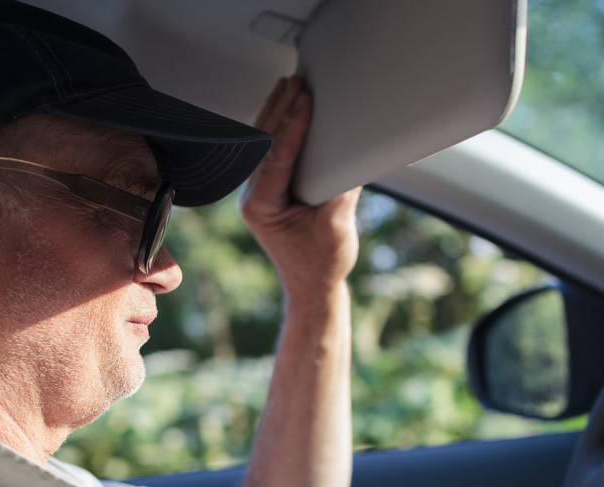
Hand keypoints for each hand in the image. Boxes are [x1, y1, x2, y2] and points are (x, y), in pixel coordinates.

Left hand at [241, 76, 360, 301]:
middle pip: (264, 143)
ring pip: (262, 144)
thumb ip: (340, 193)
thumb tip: (351, 157)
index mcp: (262, 207)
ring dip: (276, 112)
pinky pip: (269, 152)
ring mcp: (257, 193)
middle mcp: (252, 197)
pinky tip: (286, 107)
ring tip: (288, 84)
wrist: (312, 287)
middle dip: (280, 109)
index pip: (277, 157)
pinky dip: (278, 128)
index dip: (293, 127)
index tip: (306, 101)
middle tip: (296, 82)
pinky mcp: (268, 191)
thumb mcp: (336, 228)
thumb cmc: (323, 264)